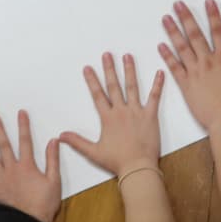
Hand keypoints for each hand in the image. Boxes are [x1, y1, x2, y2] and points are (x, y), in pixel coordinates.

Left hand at [0, 110, 61, 221]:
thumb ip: (52, 160)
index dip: (23, 126)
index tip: (20, 113)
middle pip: (4, 146)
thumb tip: (53, 141)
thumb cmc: (44, 205)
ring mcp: (1, 181)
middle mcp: (12, 170)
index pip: (25, 141)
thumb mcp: (54, 181)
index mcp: (27, 166)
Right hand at [60, 52, 164, 175]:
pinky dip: (158, 84)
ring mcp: (137, 112)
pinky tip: (160, 72)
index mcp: (108, 118)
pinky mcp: (151, 116)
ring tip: (128, 56)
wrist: (137, 167)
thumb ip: (77, 142)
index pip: (98, 95)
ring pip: (132, 87)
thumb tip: (60, 136)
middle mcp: (121, 111)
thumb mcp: (93, 152)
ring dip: (130, 71)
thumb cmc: (116, 161)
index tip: (88, 67)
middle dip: (110, 69)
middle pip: (114, 86)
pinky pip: (154, 97)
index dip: (92, 80)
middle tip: (107, 54)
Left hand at [158, 0, 220, 135]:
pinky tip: (160, 46)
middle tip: (177, 4)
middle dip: (186, 18)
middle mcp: (208, 61)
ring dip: (173, 32)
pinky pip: (175, 68)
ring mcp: (195, 73)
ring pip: (182, 48)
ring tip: (165, 19)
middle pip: (195, 35)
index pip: (218, 31)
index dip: (213, 15)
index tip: (207, 1)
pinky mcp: (186, 86)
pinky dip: (167, 56)